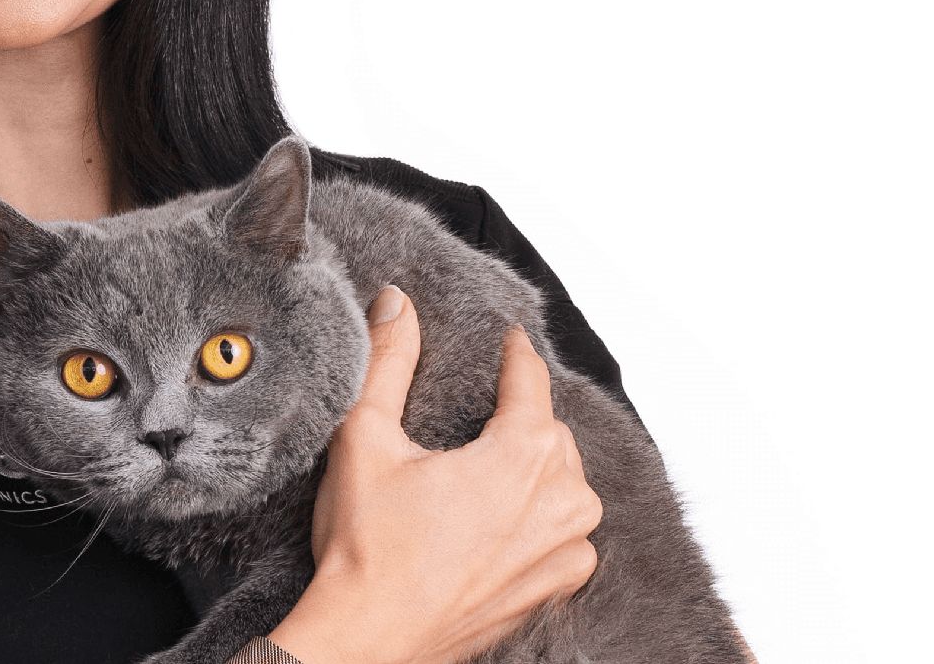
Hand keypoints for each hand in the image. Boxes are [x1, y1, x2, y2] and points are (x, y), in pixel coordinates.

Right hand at [264, 286, 602, 663]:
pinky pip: (568, 535)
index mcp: (524, 455)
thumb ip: (389, 361)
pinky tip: (501, 521)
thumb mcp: (365, 438)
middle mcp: (562, 501)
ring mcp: (566, 551)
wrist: (369, 640)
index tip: (509, 339)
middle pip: (551, 433)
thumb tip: (397, 303)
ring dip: (536, 470)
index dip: (516, 354)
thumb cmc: (368, 547)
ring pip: (565, 484)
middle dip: (519, 419)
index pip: (532, 382)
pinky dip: (543, 521)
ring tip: (487, 470)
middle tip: (476, 421)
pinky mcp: (558, 588)